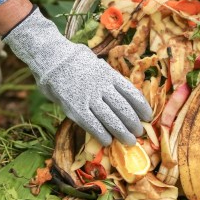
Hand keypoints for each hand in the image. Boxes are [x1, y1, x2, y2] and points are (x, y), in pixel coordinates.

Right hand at [3, 7, 152, 145]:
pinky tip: (108, 141)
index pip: (132, 93)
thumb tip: (120, 89)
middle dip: (134, 123)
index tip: (148, 116)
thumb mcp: (96, 62)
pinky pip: (93, 125)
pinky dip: (102, 135)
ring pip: (111, 119)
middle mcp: (102, 87)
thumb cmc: (73, 60)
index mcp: (109, 74)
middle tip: (139, 132)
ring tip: (130, 141)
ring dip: (122, 132)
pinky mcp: (76, 108)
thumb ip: (107, 76)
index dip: (142, 107)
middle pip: (124, 109)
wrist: (51, 58)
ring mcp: (89, 98)